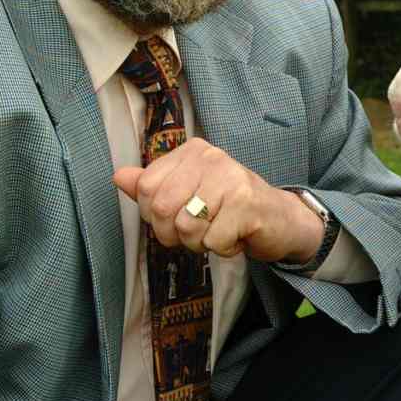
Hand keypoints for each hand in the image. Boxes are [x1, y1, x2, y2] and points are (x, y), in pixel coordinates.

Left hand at [113, 138, 323, 262]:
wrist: (281, 219)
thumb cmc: (231, 207)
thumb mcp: (190, 192)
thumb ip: (154, 186)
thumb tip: (119, 177)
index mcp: (193, 151)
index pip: (147, 187)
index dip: (156, 216)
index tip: (178, 218)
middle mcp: (211, 157)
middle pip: (163, 209)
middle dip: (175, 234)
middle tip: (199, 232)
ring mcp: (230, 178)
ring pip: (186, 227)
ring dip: (201, 243)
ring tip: (219, 231)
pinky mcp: (246, 203)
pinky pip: (212, 241)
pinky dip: (223, 249)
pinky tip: (236, 236)